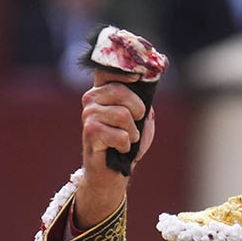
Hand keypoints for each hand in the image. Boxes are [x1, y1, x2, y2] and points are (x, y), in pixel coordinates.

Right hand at [75, 70, 155, 227]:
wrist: (114, 171)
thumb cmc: (128, 143)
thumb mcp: (141, 118)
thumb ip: (145, 99)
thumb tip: (153, 77)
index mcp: (103, 91)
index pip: (108, 69)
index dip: (124, 69)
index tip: (138, 76)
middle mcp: (91, 99)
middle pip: (120, 91)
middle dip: (137, 109)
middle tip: (137, 122)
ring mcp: (88, 116)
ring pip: (122, 115)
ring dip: (132, 132)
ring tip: (127, 139)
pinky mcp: (90, 134)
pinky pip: (119, 134)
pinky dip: (126, 144)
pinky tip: (120, 148)